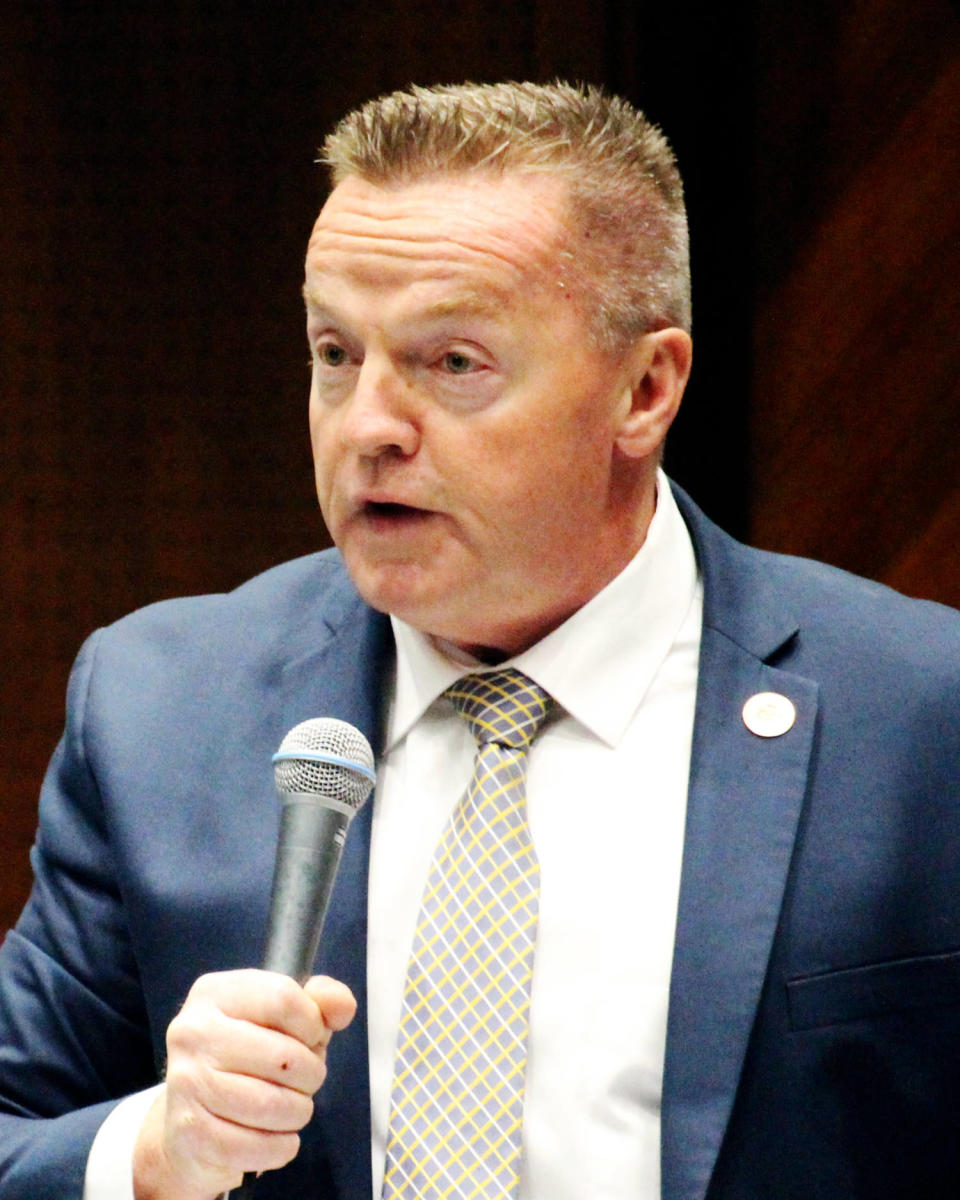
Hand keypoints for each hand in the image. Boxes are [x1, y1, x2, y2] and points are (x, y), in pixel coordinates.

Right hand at [133, 970, 355, 1199]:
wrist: (192, 1120)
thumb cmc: (248, 1060)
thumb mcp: (286, 1020)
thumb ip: (322, 1001)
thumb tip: (342, 1006)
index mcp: (216, 993)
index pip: (284, 998)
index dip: (313, 1025)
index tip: (311, 1039)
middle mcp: (193, 1032)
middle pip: (284, 1056)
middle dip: (310, 1075)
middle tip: (304, 1082)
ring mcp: (186, 1082)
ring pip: (270, 1105)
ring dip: (298, 1112)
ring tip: (294, 1108)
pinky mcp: (188, 1132)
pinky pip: (253, 1146)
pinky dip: (280, 1147)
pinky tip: (278, 1138)